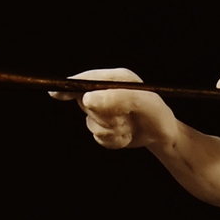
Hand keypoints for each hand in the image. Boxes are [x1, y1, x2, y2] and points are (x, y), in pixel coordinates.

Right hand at [63, 69, 178, 150]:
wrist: (164, 136)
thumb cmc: (157, 114)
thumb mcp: (143, 102)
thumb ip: (117, 98)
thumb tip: (88, 99)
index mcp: (113, 79)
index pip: (85, 81)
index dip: (69, 87)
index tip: (55, 92)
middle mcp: (105, 93)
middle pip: (85, 105)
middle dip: (104, 116)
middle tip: (124, 118)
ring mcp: (103, 111)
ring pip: (91, 125)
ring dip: (111, 131)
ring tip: (128, 127)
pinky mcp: (104, 128)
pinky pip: (99, 138)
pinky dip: (113, 141)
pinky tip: (125, 136)